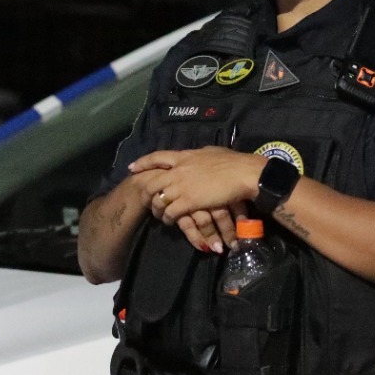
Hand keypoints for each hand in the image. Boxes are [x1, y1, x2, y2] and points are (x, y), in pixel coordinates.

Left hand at [132, 147, 263, 251]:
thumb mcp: (212, 152)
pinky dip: (168, 218)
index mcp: (184, 156)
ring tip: (159, 215)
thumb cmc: (233, 162)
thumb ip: (199, 156)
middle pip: (152, 181)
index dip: (143, 163)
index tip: (132, 167)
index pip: (157, 157)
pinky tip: (170, 221)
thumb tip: (198, 155)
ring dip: (157, 209)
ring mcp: (181, 186)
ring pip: (159, 199)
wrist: (242, 173)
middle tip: (144, 199)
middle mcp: (178, 170)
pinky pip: (170, 212)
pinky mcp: (188, 201)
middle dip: (146, 191)